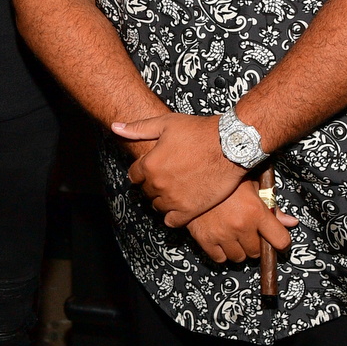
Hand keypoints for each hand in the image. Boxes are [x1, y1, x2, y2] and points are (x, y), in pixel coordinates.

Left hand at [111, 111, 245, 225]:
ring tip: (176, 191)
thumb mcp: (166, 123)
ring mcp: (173, 199)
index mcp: (149, 165)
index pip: (134, 176)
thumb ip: (138, 128)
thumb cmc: (200, 132)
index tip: (154, 169)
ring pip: (158, 206)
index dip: (143, 172)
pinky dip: (173, 216)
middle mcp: (158, 184)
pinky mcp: (190, 210)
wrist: (230, 145)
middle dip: (153, 185)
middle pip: (146, 192)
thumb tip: (116, 127)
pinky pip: (172, 221)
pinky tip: (180, 207)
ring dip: (163, 200)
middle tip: (168, 178)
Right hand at [187, 179, 296, 263]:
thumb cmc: (225, 178)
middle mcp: (241, 225)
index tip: (278, 242)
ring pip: (239, 257)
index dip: (282, 243)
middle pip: (257, 251)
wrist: (194, 176)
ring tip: (234, 235)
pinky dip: (222, 252)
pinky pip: (220, 258)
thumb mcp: (253, 186)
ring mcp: (222, 234)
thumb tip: (291, 222)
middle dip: (256, 244)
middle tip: (249, 232)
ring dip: (239, 249)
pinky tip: (221, 239)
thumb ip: (273, 206)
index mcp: (256, 211)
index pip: (280, 240)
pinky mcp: (205, 239)